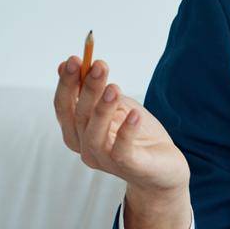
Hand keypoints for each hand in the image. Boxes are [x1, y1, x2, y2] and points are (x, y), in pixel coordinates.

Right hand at [53, 53, 189, 196]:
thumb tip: (64, 64)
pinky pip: (121, 150)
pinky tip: (135, 115)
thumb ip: (94, 91)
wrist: (164, 169)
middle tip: (98, 65)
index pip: (64, 106)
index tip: (75, 59)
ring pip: (94, 133)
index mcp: (78, 132)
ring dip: (102, 109)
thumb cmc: (139, 135)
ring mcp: (104, 159)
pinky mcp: (127, 166)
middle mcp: (86, 147)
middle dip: (87, 89)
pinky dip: (127, 131)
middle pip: (79, 115)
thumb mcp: (118, 107)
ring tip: (114, 87)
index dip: (67, 83)